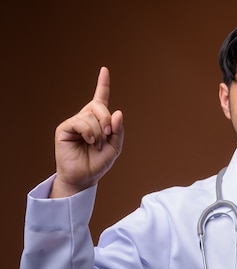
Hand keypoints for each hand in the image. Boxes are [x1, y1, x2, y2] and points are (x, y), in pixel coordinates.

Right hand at [50, 67, 123, 197]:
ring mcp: (75, 122)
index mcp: (98, 120)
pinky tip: (88, 141)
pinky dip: (89, 132)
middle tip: (107, 135)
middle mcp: (86, 118)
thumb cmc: (98, 162)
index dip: (103, 84)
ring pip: (91, 116)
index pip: (101, 98)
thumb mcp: (115, 147)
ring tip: (95, 145)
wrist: (84, 177)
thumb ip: (118, 130)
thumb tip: (117, 112)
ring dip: (98, 132)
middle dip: (108, 121)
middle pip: (100, 106)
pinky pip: (81, 122)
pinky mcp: (65, 128)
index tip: (104, 70)